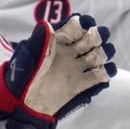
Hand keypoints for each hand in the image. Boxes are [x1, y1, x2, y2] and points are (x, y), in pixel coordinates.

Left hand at [0, 14, 116, 128]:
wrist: (25, 104)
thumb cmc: (23, 78)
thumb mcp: (29, 58)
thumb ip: (40, 42)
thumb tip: (47, 25)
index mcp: (57, 43)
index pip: (74, 28)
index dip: (82, 24)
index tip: (86, 24)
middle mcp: (69, 54)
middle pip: (90, 40)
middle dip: (97, 35)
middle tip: (97, 36)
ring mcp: (75, 68)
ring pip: (96, 56)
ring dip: (103, 52)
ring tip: (102, 54)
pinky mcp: (80, 84)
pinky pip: (97, 76)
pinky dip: (105, 72)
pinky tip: (106, 71)